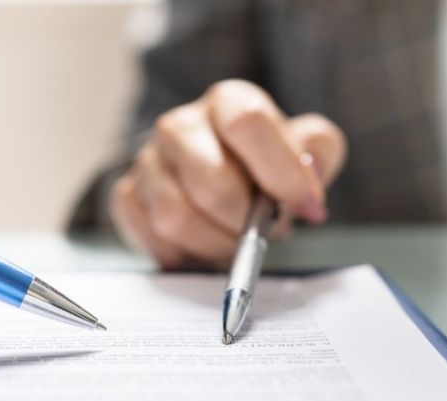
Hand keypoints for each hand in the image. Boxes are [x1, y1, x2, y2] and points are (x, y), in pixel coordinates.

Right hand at [110, 79, 345, 268]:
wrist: (221, 178)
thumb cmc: (267, 165)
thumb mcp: (308, 148)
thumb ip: (319, 151)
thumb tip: (307, 182)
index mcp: (227, 101)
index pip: (247, 122)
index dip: (282, 172)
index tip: (308, 208)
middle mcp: (179, 124)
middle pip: (211, 183)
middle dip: (244, 223)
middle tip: (260, 233)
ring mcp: (147, 160)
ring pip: (176, 217)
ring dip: (214, 244)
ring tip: (232, 243)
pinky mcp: (127, 195)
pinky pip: (152, 236)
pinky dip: (184, 253)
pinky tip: (202, 244)